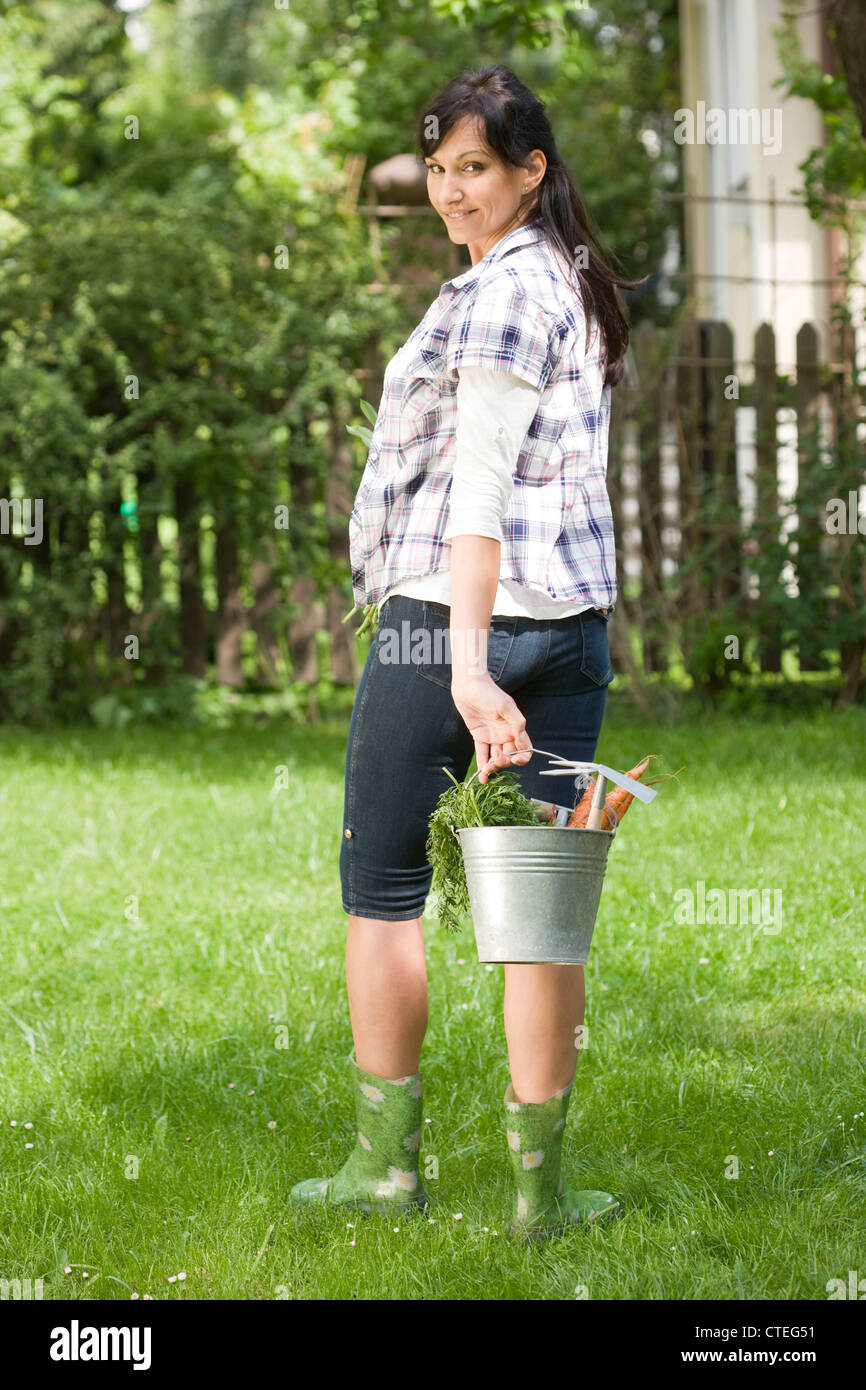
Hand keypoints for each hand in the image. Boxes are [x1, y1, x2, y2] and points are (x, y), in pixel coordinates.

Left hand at [450, 670, 532, 784]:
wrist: (469, 685)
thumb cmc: (489, 692)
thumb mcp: (506, 706)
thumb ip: (517, 724)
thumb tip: (523, 743)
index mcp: (515, 727)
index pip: (524, 748)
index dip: (522, 757)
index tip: (514, 759)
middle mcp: (505, 733)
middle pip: (509, 755)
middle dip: (504, 762)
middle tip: (496, 762)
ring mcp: (492, 735)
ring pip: (496, 757)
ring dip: (493, 767)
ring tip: (486, 772)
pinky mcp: (479, 735)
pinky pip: (482, 753)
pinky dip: (482, 765)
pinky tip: (482, 778)